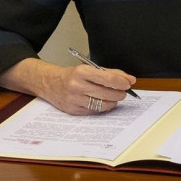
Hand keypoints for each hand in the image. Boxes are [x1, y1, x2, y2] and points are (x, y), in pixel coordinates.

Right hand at [0, 58, 135, 115]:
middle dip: (119, 94)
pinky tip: (103, 102)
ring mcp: (74, 100)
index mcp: (81, 72)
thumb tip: (130, 80)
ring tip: (114, 97)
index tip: (128, 83)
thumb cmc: (73, 75)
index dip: (121, 82)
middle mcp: (76, 86)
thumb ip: (111, 73)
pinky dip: (102, 107)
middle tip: (123, 92)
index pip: (107, 79)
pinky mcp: (73, 110)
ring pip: (102, 105)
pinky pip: (94, 111)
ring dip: (113, 102)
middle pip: (106, 94)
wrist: (49, 83)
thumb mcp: (89, 69)